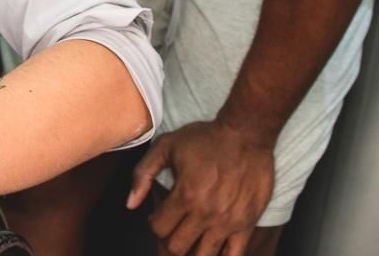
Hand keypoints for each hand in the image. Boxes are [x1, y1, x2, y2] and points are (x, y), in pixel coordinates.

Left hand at [127, 119, 275, 255]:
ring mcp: (228, 222)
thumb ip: (143, 173)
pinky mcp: (247, 224)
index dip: (154, 224)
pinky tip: (212, 248)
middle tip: (173, 229)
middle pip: (176, 248)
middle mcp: (206, 213)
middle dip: (168, 241)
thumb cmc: (206, 138)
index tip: (158, 216)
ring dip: (191, 251)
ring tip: (191, 239)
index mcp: (186, 195)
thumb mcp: (167, 145)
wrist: (247, 133)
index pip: (159, 229)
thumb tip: (131, 204)